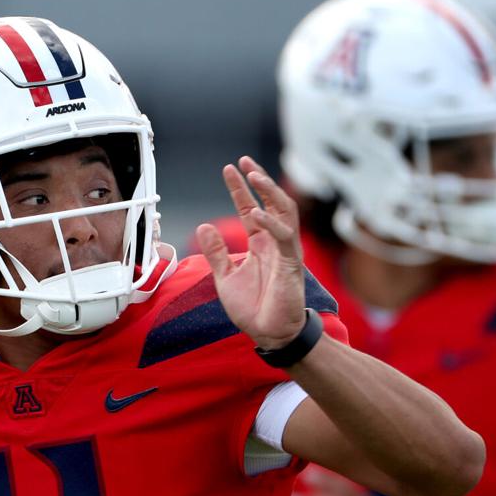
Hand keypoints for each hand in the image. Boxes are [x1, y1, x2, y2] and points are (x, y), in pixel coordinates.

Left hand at [197, 156, 305, 350]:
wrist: (269, 334)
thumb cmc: (253, 309)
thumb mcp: (225, 277)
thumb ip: (216, 252)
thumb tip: (204, 226)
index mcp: (260, 244)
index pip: (251, 207)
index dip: (240, 188)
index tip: (229, 168)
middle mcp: (275, 243)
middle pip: (271, 202)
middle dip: (259, 180)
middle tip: (243, 161)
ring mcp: (285, 251)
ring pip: (284, 212)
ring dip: (269, 192)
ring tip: (253, 175)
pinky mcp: (291, 264)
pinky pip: (284, 237)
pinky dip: (270, 223)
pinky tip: (254, 212)